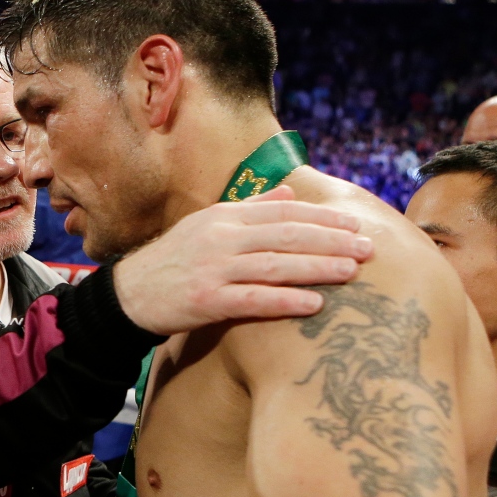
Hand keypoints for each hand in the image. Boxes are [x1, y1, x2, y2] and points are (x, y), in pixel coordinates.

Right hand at [113, 186, 371, 335]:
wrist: (129, 293)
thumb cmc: (174, 259)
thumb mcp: (207, 224)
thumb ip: (250, 208)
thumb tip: (288, 193)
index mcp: (225, 215)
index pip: (283, 212)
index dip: (321, 216)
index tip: (354, 223)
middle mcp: (222, 237)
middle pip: (286, 234)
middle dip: (330, 239)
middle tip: (367, 248)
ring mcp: (214, 268)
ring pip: (275, 264)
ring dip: (317, 267)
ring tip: (352, 271)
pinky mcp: (206, 299)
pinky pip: (254, 299)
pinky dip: (286, 300)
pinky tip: (315, 303)